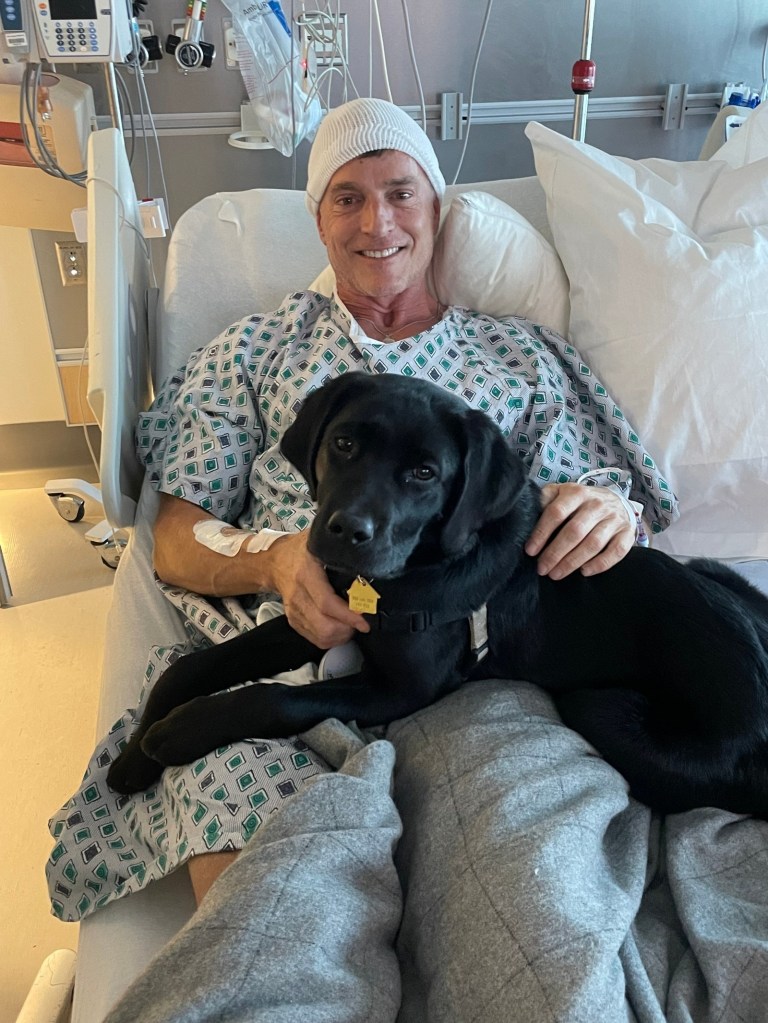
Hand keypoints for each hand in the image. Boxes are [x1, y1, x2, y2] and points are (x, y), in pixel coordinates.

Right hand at [267, 532, 369, 647]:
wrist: (273, 563)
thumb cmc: (299, 551)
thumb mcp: (319, 540)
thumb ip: (340, 545)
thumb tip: (365, 546)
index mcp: (306, 574)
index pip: (327, 603)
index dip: (348, 615)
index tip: (365, 619)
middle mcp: (298, 595)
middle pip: (324, 626)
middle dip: (348, 629)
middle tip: (361, 621)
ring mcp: (294, 610)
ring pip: (320, 636)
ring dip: (341, 635)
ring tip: (352, 624)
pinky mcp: (294, 620)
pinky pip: (314, 638)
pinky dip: (331, 638)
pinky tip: (340, 627)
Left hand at [525, 483, 634, 579]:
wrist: (615, 500)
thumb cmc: (580, 501)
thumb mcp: (561, 493)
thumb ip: (545, 500)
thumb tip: (525, 515)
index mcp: (576, 493)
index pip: (556, 513)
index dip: (542, 533)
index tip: (530, 551)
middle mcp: (597, 504)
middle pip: (574, 532)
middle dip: (555, 553)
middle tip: (542, 569)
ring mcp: (614, 519)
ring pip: (593, 544)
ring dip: (572, 562)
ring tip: (556, 574)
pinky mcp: (627, 533)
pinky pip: (616, 551)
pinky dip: (600, 564)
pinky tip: (584, 572)